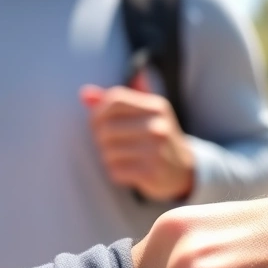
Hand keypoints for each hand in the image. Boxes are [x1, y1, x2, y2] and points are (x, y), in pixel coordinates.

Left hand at [80, 76, 194, 201]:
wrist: (183, 170)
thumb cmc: (155, 138)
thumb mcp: (144, 113)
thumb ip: (116, 102)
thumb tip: (84, 94)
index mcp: (157, 107)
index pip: (115, 99)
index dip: (99, 111)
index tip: (99, 122)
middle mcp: (159, 127)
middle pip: (106, 127)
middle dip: (101, 137)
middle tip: (110, 144)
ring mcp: (157, 151)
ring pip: (108, 151)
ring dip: (108, 157)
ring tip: (123, 157)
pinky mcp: (151, 173)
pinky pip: (115, 170)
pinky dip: (116, 172)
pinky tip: (129, 171)